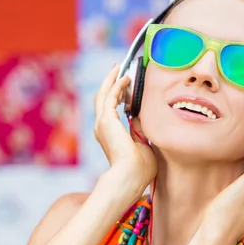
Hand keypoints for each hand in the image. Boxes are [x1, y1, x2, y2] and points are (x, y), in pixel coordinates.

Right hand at [93, 64, 156, 196]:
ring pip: (103, 94)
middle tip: (117, 69)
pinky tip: (125, 78)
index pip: (109, 110)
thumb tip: (140, 116)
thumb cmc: (139, 168)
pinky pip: (110, 96)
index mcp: (108, 135)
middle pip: (102, 98)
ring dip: (111, 80)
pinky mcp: (106, 120)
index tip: (124, 86)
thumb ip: (139, 130)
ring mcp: (102, 124)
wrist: (130, 176)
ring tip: (119, 68)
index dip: (116, 95)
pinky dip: (117, 85)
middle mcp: (101, 128)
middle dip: (110, 83)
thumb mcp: (142, 144)